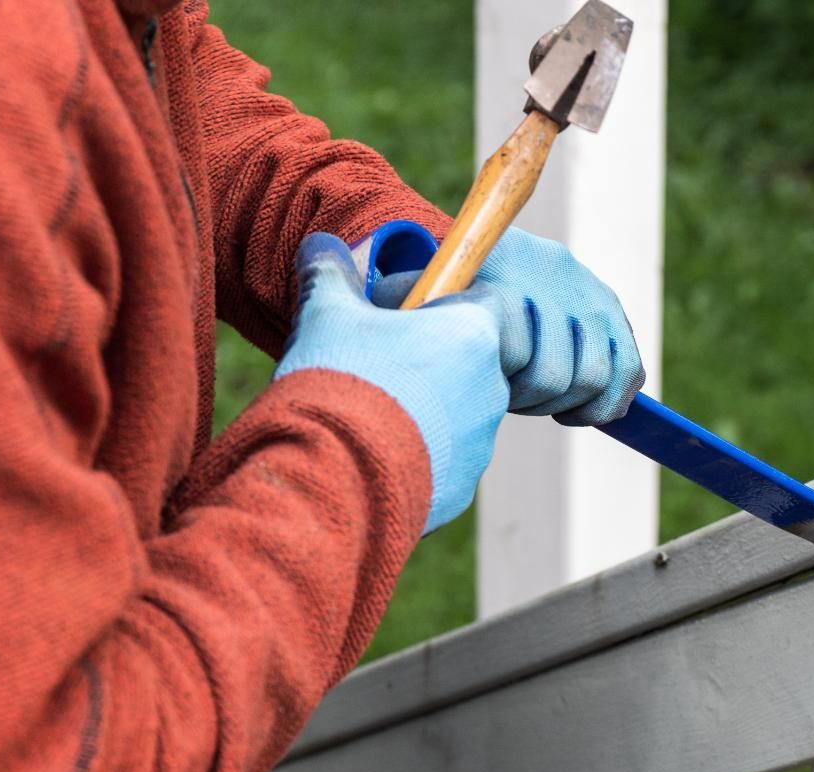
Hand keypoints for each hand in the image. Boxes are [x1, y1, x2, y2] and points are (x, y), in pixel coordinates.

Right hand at [276, 232, 510, 533]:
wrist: (334, 476)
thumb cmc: (338, 383)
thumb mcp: (327, 315)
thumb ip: (332, 275)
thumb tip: (323, 245)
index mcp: (473, 337)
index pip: (487, 305)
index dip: (447, 306)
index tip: (409, 317)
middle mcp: (490, 390)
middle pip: (472, 361)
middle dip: (431, 360)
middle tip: (380, 366)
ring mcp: (480, 442)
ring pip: (457, 412)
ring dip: (423, 408)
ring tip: (368, 413)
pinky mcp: (463, 484)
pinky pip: (444, 458)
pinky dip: (416, 452)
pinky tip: (371, 451)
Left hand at [367, 223, 645, 426]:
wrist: (479, 258)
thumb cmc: (441, 292)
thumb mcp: (415, 296)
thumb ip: (408, 307)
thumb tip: (408, 334)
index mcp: (509, 265)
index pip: (525, 353)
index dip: (509, 388)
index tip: (489, 389)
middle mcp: (558, 273)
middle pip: (560, 374)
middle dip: (533, 399)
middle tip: (508, 395)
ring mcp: (592, 294)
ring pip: (597, 377)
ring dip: (567, 403)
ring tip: (537, 400)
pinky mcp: (614, 316)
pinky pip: (628, 372)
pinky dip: (604, 403)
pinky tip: (571, 409)